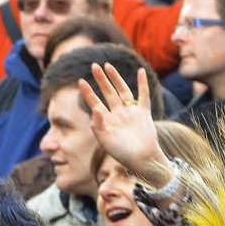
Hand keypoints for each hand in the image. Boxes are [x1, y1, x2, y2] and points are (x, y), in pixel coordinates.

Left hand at [78, 63, 170, 187]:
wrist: (142, 159)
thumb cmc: (122, 153)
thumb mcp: (105, 141)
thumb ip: (98, 125)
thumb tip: (95, 108)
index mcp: (107, 122)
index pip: (95, 103)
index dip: (88, 93)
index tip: (81, 81)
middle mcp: (118, 115)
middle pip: (108, 93)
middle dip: (101, 80)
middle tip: (94, 66)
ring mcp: (131, 113)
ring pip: (123, 91)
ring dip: (116, 79)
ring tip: (108, 66)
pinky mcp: (144, 114)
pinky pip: (144, 96)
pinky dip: (143, 84)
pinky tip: (141, 71)